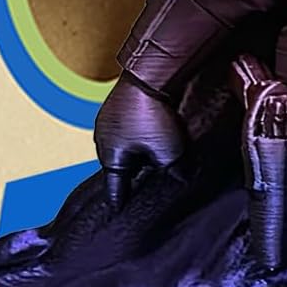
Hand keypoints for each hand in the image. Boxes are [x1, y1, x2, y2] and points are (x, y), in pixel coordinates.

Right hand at [93, 75, 186, 206]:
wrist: (148, 74)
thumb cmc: (150, 113)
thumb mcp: (169, 153)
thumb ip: (174, 171)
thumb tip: (182, 177)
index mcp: (110, 157)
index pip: (115, 188)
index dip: (120, 201)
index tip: (117, 212)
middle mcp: (104, 139)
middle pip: (122, 166)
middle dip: (137, 173)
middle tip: (151, 179)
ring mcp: (109, 120)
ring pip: (126, 146)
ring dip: (141, 151)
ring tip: (158, 152)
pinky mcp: (119, 106)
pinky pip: (129, 129)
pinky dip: (141, 135)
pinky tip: (155, 131)